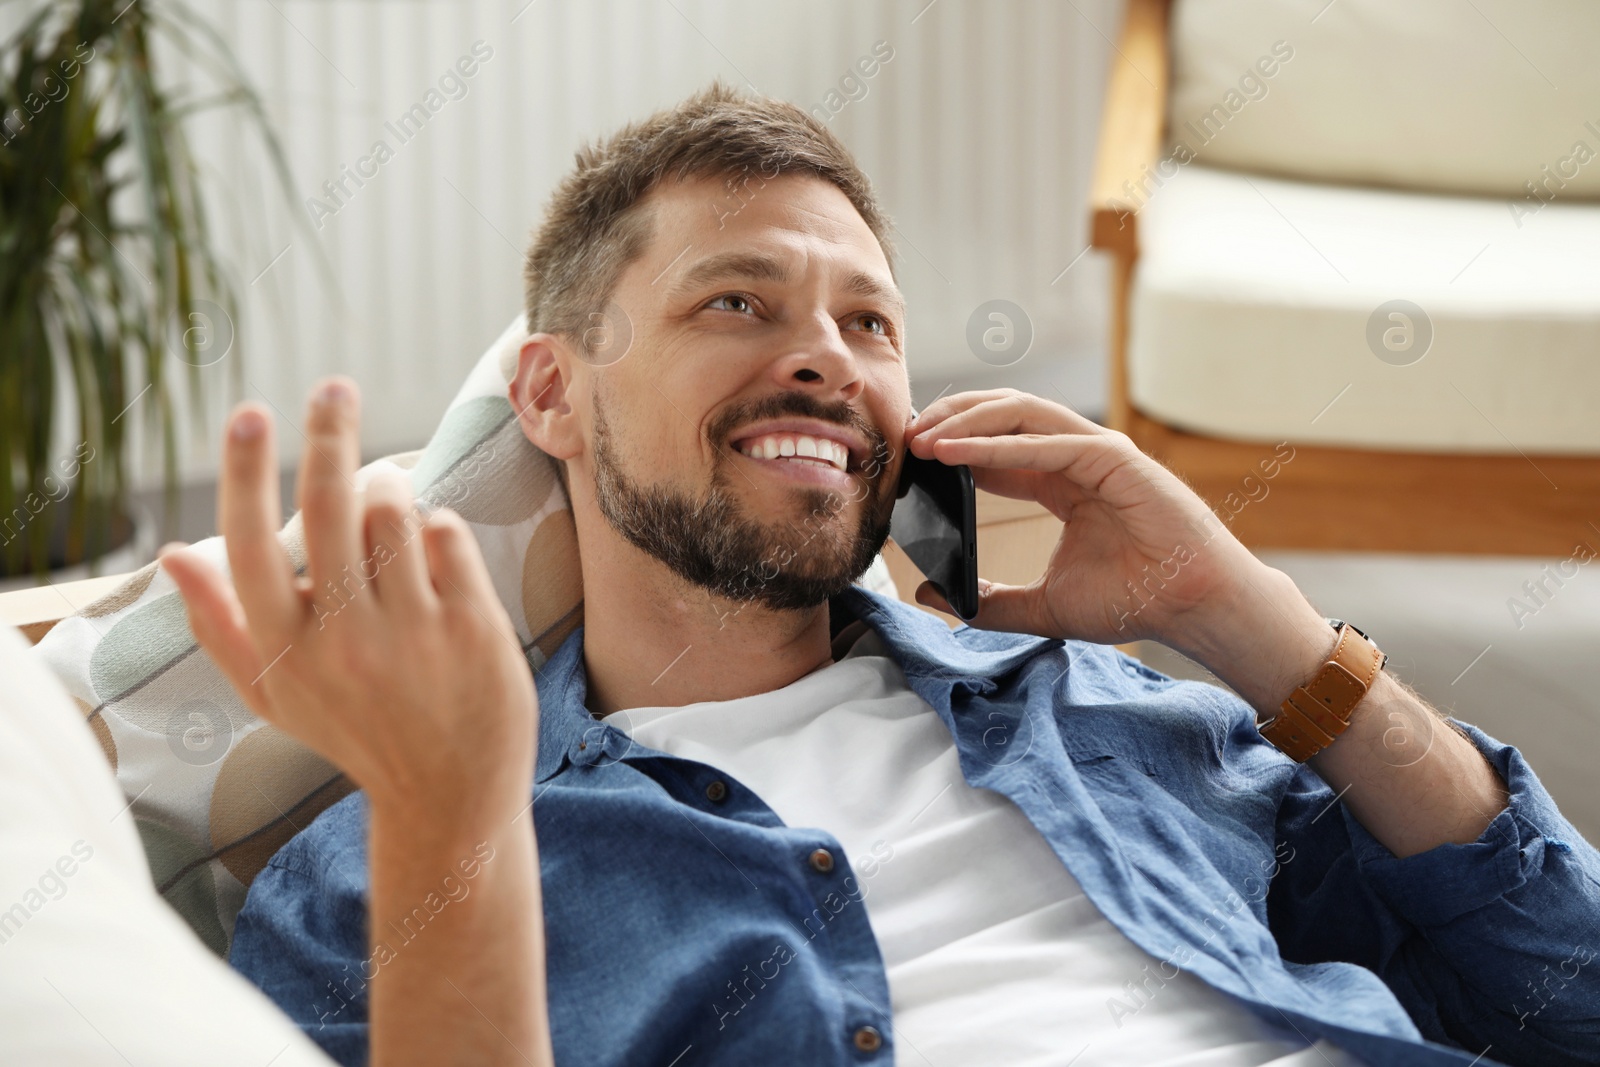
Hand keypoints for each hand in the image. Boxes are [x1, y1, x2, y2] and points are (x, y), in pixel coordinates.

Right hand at [159, 378, 537, 824]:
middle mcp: (340, 637)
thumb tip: (171, 554)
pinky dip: (439, 532)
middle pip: (328, 503)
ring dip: (392, 491)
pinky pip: (446, 534)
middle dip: (329, 430)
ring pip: (393, 509)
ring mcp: (408, 631)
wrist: (450, 792)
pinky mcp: (469, 626)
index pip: (249, 543)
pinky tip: (435, 561)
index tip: (250, 414)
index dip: (246, 471)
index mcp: (282, 649)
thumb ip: (219, 625)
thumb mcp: (275, 694)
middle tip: (334, 387)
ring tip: (392, 511)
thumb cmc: (356, 732)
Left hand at [903, 389, 1278, 650]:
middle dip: (949, 421)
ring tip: (921, 441)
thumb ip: (987, 600)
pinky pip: (1048, 441)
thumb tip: (929, 592)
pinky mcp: (1115, 457)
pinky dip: (998, 444)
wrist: (1190, 608)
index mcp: (1060, 481)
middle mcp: (1075, 456)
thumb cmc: (1133, 600)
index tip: (906, 461)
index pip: (994, 447)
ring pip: (1020, 415)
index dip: (949, 446)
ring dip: (965, 423)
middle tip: (903, 439)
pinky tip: (957, 453)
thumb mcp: (1042, 606)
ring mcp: (1097, 451)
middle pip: (1000, 417)